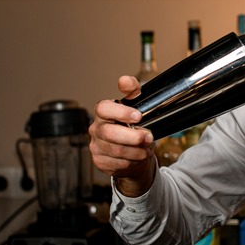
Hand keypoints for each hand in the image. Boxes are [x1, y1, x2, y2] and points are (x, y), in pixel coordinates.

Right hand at [89, 75, 155, 195]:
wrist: (132, 151)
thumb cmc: (133, 126)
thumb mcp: (136, 106)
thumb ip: (132, 91)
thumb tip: (125, 81)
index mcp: (103, 112)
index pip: (103, 108)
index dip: (120, 112)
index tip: (138, 116)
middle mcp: (96, 129)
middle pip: (110, 133)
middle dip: (132, 137)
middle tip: (148, 137)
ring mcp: (96, 146)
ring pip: (116, 151)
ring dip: (136, 151)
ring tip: (147, 149)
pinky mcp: (100, 161)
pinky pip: (118, 164)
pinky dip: (132, 161)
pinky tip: (138, 157)